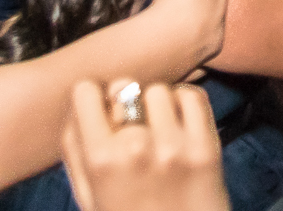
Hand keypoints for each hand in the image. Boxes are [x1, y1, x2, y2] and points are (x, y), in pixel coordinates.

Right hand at [61, 81, 229, 210]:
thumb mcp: (88, 196)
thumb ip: (76, 149)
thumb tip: (81, 103)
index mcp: (101, 160)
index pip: (86, 91)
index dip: (93, 100)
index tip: (101, 112)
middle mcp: (136, 147)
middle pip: (125, 86)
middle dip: (125, 102)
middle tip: (133, 125)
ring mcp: (174, 146)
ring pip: (159, 90)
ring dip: (157, 105)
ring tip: (159, 129)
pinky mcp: (206, 147)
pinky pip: (193, 96)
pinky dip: (186, 104)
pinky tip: (181, 126)